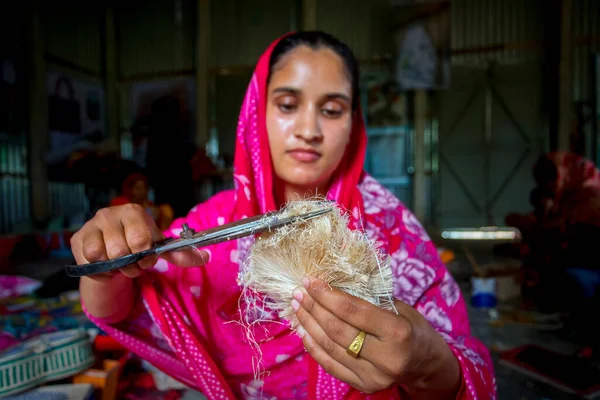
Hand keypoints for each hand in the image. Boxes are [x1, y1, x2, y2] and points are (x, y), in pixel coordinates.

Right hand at [71, 204, 208, 280]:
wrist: (113, 250)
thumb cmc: (139, 245)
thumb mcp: (160, 248)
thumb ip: (181, 253)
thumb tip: (207, 257)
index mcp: (134, 212)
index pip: (140, 239)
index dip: (146, 255)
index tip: (147, 257)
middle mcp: (110, 214)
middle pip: (120, 252)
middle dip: (131, 265)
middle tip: (133, 263)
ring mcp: (91, 226)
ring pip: (103, 258)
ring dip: (115, 268)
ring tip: (120, 264)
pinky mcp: (77, 240)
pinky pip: (89, 264)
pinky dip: (101, 272)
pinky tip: (107, 266)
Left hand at [292, 277, 460, 397]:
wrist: (427, 366)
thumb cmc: (413, 330)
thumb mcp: (400, 308)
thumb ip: (370, 299)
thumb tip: (334, 282)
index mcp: (398, 333)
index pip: (354, 312)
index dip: (328, 295)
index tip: (311, 281)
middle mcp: (386, 358)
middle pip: (338, 330)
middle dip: (314, 308)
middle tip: (299, 291)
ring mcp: (373, 376)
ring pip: (330, 347)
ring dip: (309, 324)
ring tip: (298, 307)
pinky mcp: (363, 386)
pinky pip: (330, 364)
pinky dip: (313, 346)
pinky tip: (304, 329)